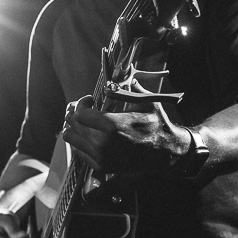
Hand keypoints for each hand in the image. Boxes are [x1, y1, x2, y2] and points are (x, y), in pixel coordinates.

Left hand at [61, 95, 188, 173]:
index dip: (81, 104)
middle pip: (72, 125)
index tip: (90, 99)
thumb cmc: (156, 124)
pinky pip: (78, 152)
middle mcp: (102, 144)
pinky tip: (91, 134)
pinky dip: (80, 141)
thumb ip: (128, 86)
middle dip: (75, 113)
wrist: (166, 152)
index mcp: (111, 126)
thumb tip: (119, 71)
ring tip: (85, 121)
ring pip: (71, 139)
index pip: (79, 114)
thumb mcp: (145, 101)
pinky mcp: (101, 166)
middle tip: (83, 108)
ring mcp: (100, 157)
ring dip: (75, 127)